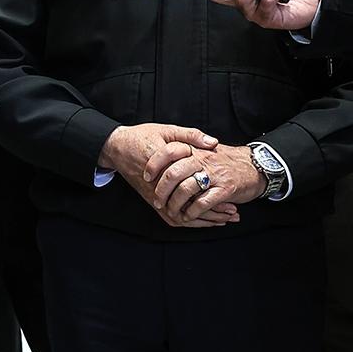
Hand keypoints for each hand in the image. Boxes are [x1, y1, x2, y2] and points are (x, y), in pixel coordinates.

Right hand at [101, 123, 238, 228]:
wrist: (117, 148)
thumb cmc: (141, 137)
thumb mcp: (166, 130)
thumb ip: (191, 135)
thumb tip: (213, 143)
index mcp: (165, 167)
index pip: (193, 184)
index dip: (215, 191)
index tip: (232, 190)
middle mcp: (159, 187)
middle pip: (192, 206)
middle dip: (215, 211)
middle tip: (234, 211)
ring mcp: (155, 197)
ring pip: (183, 216)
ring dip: (205, 220)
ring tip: (225, 219)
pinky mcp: (153, 201)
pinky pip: (173, 217)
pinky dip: (191, 221)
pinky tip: (206, 221)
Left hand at [147, 143, 266, 222]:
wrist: (255, 167)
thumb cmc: (226, 161)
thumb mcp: (206, 150)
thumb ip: (188, 150)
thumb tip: (163, 156)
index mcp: (196, 149)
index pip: (168, 152)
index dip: (154, 164)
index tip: (146, 176)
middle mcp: (203, 160)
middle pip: (173, 173)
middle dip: (161, 190)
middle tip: (157, 200)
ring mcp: (214, 175)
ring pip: (185, 190)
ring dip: (175, 204)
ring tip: (171, 211)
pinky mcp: (224, 189)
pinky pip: (202, 203)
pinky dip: (192, 212)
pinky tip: (188, 216)